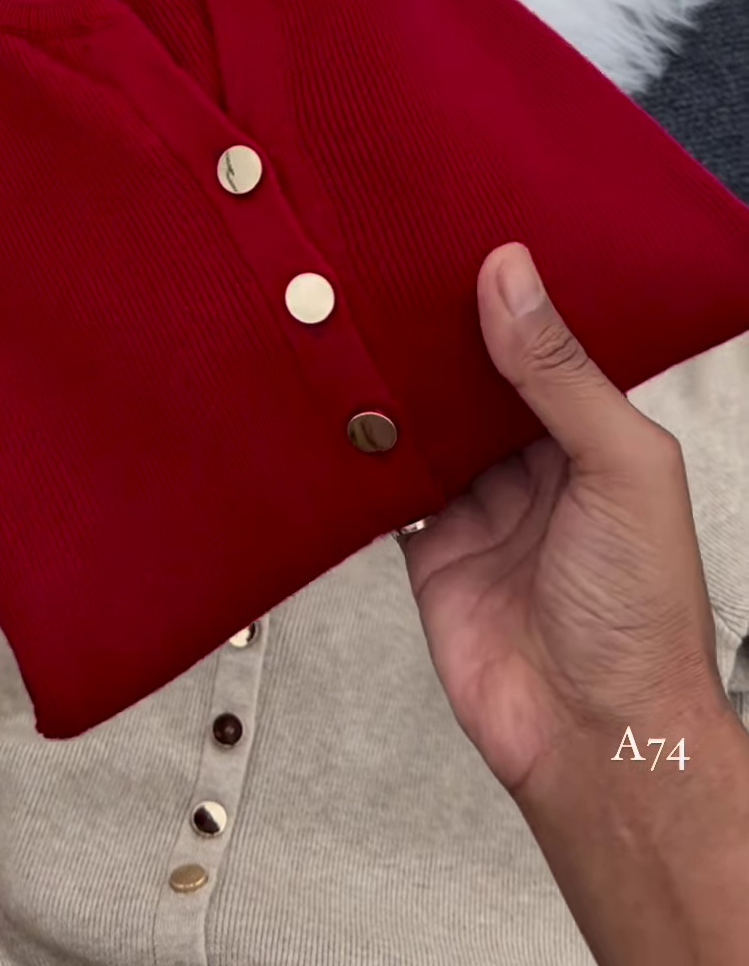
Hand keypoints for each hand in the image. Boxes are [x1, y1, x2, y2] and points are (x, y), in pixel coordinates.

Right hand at [396, 242, 731, 801]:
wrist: (590, 740)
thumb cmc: (639, 612)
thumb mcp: (619, 467)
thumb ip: (560, 373)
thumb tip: (511, 274)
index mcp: (595, 432)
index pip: (543, 342)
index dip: (506, 293)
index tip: (456, 230)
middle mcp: (535, 460)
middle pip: (475, 376)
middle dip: (437, 329)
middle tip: (382, 258)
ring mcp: (479, 502)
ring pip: (426, 421)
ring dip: (394, 381)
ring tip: (346, 309)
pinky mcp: (427, 545)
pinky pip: (386, 484)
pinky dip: (361, 449)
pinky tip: (330, 398)